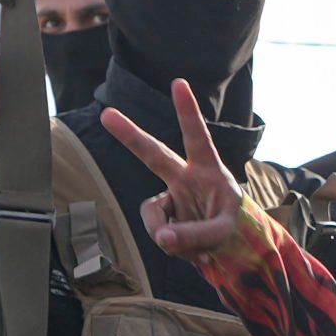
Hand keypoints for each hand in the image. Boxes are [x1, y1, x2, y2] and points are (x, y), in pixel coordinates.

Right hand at [99, 77, 263, 269]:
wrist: (224, 243)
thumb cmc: (228, 223)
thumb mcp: (223, 230)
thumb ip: (196, 235)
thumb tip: (161, 238)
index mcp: (208, 169)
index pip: (198, 137)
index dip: (188, 111)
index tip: (178, 83)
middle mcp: (185, 177)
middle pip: (153, 154)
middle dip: (130, 135)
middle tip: (106, 114)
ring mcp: (170, 197)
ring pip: (153, 216)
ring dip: (172, 237)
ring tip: (198, 250)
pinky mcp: (161, 218)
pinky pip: (158, 235)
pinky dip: (174, 247)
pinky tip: (190, 252)